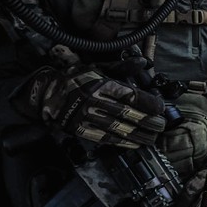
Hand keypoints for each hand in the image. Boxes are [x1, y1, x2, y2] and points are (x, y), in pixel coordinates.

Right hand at [14, 66, 165, 147]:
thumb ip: (122, 67)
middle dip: (147, 121)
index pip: (130, 95)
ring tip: (152, 138)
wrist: (46, 93)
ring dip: (138, 135)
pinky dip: (122, 142)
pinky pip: (104, 138)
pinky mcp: (80, 129)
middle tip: (161, 126)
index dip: (148, 103)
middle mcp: (94, 100)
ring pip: (118, 128)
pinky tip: (134, 144)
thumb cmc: (77, 79)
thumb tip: (143, 62)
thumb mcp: (98, 68)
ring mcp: (86, 116)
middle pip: (127, 113)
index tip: (161, 108)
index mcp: (100, 84)